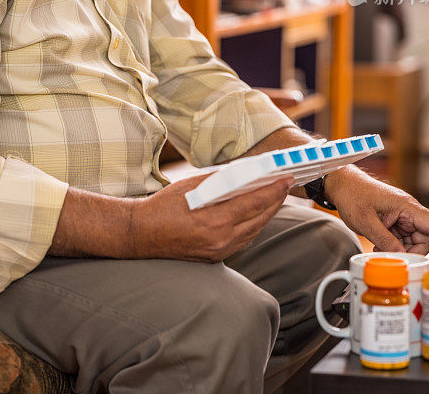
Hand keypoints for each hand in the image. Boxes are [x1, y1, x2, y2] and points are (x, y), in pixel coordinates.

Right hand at [129, 173, 292, 261]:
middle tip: (286, 184)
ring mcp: (218, 252)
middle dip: (276, 200)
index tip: (287, 178)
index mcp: (214, 221)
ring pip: (254, 231)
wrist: (141, 235)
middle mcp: (220, 240)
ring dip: (267, 213)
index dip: (274, 190)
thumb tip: (244, 172)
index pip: (254, 203)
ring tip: (276, 196)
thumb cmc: (163, 207)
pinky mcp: (215, 257)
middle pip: (259, 219)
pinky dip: (253, 224)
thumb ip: (219, 180)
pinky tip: (257, 213)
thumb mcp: (191, 185)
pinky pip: (243, 240)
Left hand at [324, 166, 428, 253]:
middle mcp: (408, 211)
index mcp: (407, 206)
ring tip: (382, 252)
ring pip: (413, 240)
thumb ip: (385, 240)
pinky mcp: (394, 220)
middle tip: (397, 259)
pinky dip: (394, 245)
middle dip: (413, 252)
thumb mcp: (366, 221)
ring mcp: (401, 216)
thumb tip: (402, 257)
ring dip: (401, 250)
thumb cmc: (353, 195)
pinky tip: (380, 247)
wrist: (341, 184)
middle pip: (425, 238)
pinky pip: (401, 238)